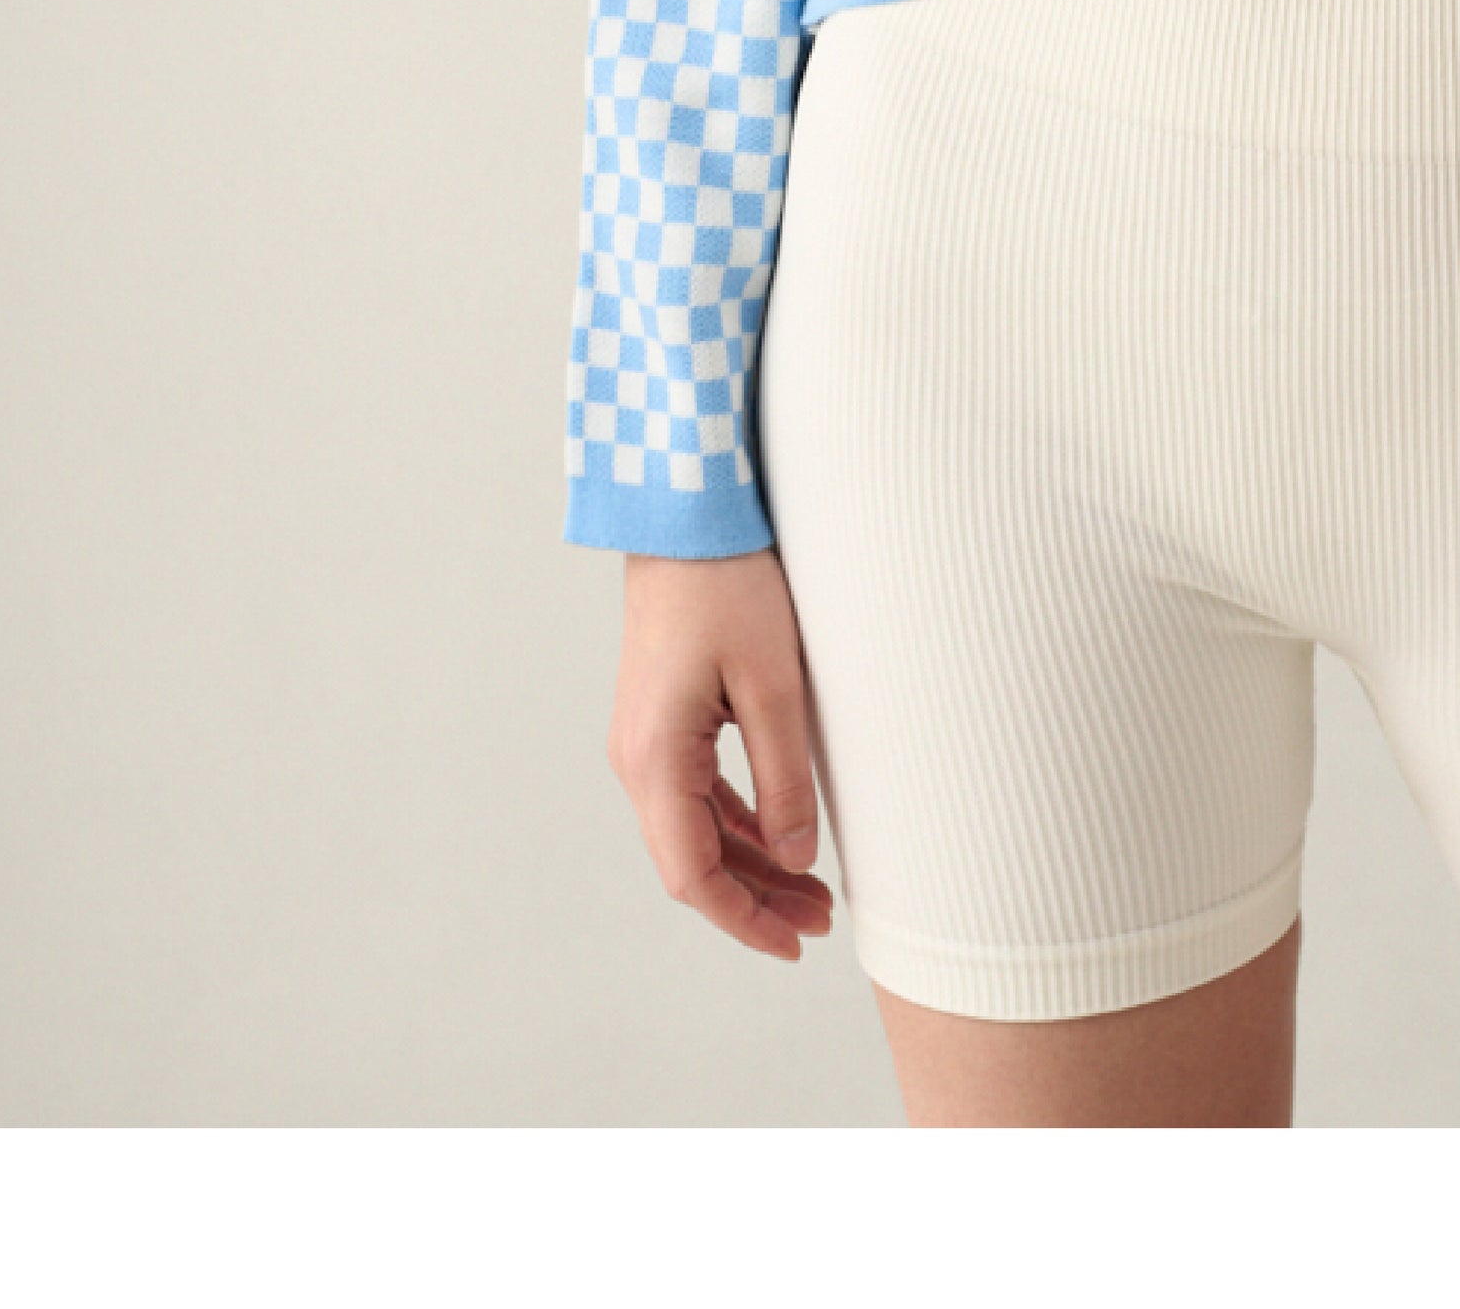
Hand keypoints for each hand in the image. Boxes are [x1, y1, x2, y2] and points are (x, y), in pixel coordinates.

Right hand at [608, 547, 834, 959]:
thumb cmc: (729, 585)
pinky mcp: (663, 721)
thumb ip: (783, 776)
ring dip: (750, 865)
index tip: (794, 944)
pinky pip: (697, 795)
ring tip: (813, 891)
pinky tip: (780, 837)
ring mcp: (645, 741)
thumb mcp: (774, 683)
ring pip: (696, 831)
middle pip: (692, 861)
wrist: (686, 515)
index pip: (692, 875)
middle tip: (822, 921)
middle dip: (755, 900)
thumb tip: (796, 858)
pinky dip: (739, 824)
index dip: (743, 920)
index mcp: (655, 759)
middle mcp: (637, 760)